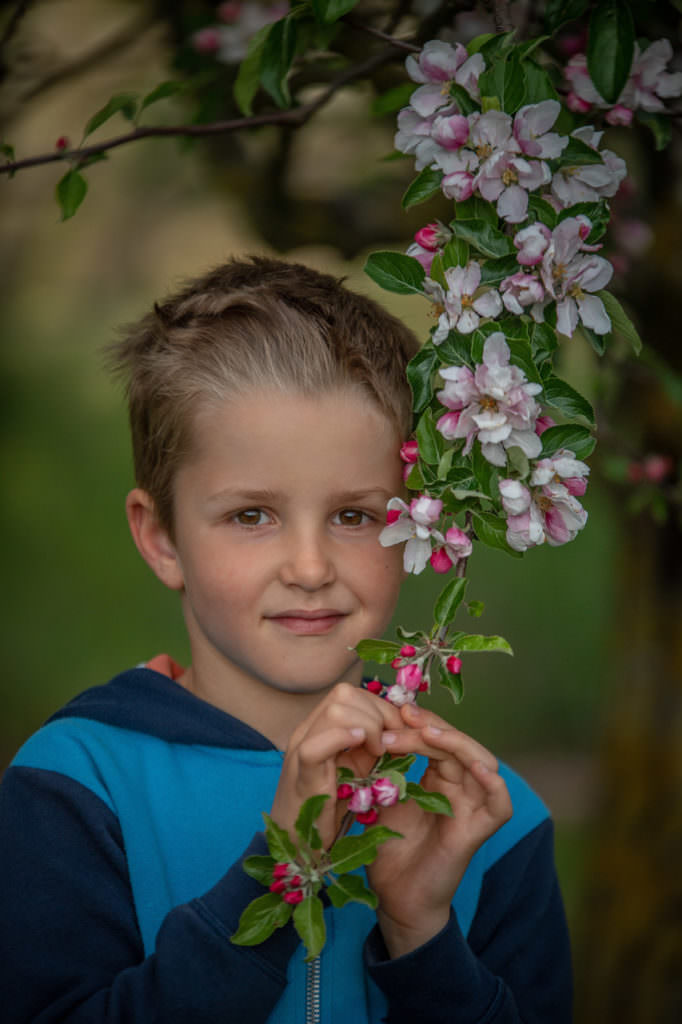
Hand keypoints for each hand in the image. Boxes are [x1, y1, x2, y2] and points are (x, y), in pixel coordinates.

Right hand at [269, 683, 402, 847]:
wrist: (296, 848)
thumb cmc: (326, 809)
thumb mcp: (354, 770)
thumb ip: (370, 747)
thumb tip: (399, 729)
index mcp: (318, 728)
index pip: (350, 693)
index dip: (379, 706)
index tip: (398, 730)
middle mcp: (306, 732)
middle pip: (344, 694)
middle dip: (378, 713)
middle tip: (391, 743)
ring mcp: (299, 751)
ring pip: (335, 711)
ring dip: (368, 726)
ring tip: (378, 752)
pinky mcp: (301, 777)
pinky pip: (315, 747)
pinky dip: (342, 739)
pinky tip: (363, 747)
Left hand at [367, 703, 511, 957]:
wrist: (395, 900)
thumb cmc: (388, 850)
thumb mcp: (381, 799)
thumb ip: (383, 769)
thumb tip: (365, 730)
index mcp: (439, 777)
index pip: (437, 737)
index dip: (419, 721)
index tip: (393, 710)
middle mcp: (461, 787)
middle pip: (457, 743)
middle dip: (431, 726)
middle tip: (403, 716)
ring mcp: (473, 808)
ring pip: (482, 761)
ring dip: (455, 743)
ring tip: (427, 732)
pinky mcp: (479, 831)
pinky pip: (499, 803)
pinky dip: (492, 783)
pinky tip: (473, 767)